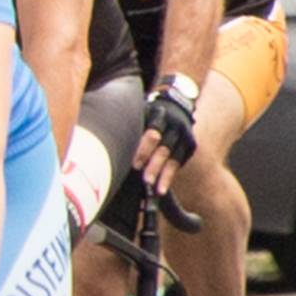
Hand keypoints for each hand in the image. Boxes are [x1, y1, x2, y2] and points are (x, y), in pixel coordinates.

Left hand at [134, 78, 199, 194]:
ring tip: (156, 189)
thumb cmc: (146, 114)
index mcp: (159, 113)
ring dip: (163, 174)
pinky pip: (179, 163)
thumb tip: (105, 146)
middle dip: (154, 164)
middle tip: (145, 180)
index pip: (153, 132)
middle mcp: (175, 124)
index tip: (135, 164)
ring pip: (173, 157)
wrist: (176, 105)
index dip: (144, 149)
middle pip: (164, 147)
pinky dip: (169, 176)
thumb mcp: (140, 112)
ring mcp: (184, 135)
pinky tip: (162, 188)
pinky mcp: (190, 145)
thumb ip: (130, 126)